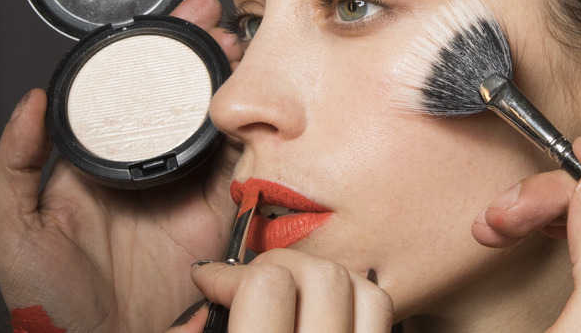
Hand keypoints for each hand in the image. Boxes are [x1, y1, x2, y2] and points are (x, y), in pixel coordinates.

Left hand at [0, 0, 243, 331]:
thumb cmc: (49, 299)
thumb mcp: (12, 228)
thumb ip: (17, 163)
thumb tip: (31, 103)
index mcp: (103, 163)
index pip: (132, 93)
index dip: (153, 54)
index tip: (175, 19)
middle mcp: (149, 168)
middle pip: (183, 99)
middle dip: (203, 56)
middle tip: (218, 27)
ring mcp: (186, 189)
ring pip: (217, 125)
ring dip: (233, 87)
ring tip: (242, 55)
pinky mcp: (216, 213)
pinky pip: (240, 171)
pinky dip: (255, 140)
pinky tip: (260, 112)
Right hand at [165, 249, 393, 332]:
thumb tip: (198, 314)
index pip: (267, 286)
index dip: (228, 274)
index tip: (210, 279)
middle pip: (321, 275)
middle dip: (275, 265)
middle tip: (248, 281)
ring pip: (363, 286)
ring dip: (322, 276)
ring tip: (293, 290)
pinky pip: (382, 309)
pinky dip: (356, 294)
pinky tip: (326, 307)